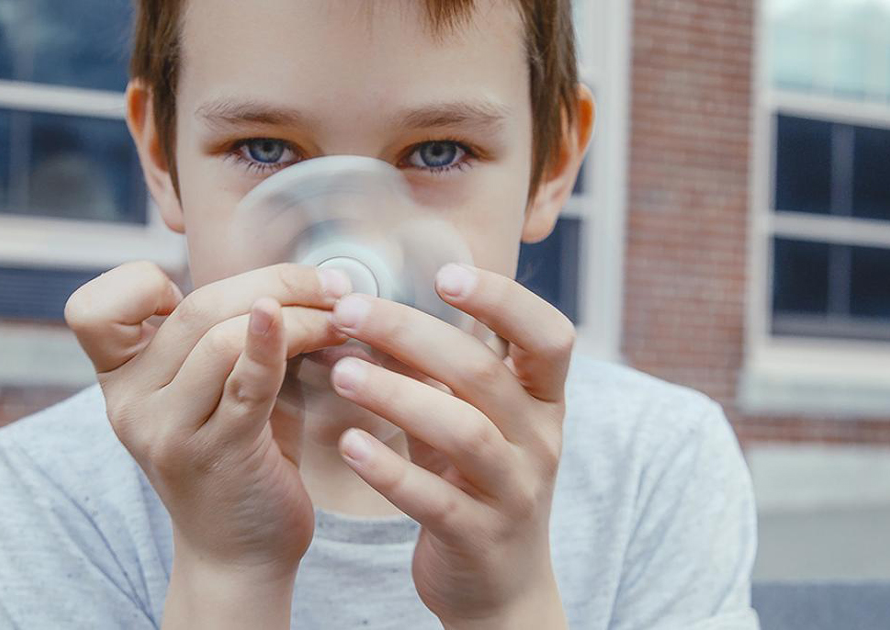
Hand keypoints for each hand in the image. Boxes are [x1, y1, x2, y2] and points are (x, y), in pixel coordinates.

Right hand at [65, 262, 351, 580]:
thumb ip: (222, 335)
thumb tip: (289, 276)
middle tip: (331, 287)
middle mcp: (130, 404)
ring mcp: (168, 431)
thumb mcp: (211, 390)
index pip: (94, 308)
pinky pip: (246, 381)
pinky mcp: (216, 452)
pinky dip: (277, 343)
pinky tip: (313, 323)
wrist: (241, 554)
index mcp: (120, 379)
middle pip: (193, 308)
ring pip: (220, 336)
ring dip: (297, 315)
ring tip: (342, 322)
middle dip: (273, 283)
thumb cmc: (238, 457)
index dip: (141, 283)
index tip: (210, 296)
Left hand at [326, 263, 573, 627]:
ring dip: (397, 395)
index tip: (444, 275)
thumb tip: (368, 308)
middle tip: (348, 312)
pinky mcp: (479, 537)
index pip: (548, 336)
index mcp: (543, 401)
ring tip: (340, 371)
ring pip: (463, 432)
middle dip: (411, 334)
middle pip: (482, 374)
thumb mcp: (473, 418)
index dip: (504, 299)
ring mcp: (514, 491)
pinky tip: (348, 445)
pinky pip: (435, 500)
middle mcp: (539, 441)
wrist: (500, 587)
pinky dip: (391, 470)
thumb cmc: (475, 480)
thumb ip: (438, 370)